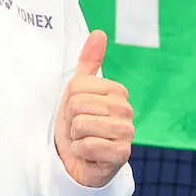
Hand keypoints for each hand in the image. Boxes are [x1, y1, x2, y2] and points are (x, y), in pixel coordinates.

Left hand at [54, 30, 134, 187]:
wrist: (80, 162)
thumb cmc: (78, 125)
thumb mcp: (78, 92)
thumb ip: (89, 62)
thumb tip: (99, 33)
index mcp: (117, 91)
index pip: (77, 87)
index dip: (69, 103)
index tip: (77, 113)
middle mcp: (126, 110)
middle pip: (78, 105)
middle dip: (70, 121)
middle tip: (79, 130)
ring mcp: (127, 133)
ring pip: (82, 125)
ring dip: (75, 138)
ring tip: (84, 141)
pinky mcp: (122, 154)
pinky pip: (88, 146)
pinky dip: (80, 152)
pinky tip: (88, 155)